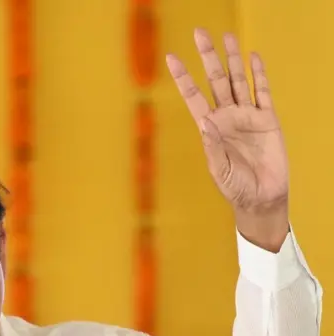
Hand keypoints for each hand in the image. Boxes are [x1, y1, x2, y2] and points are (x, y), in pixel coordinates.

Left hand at [167, 29, 288, 251]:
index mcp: (210, 129)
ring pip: (238, 81)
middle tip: (200, 33)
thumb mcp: (220, 170)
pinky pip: (262, 92)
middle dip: (208, 57)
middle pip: (215, 81)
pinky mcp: (268, 119)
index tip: (172, 58)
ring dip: (233, 59)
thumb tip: (206, 122)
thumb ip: (213, 147)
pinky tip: (253, 58)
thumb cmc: (235, 188)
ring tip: (227, 37)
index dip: (183, 78)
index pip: (193, 97)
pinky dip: (258, 75)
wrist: (262, 198)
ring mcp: (247, 116)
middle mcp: (227, 117)